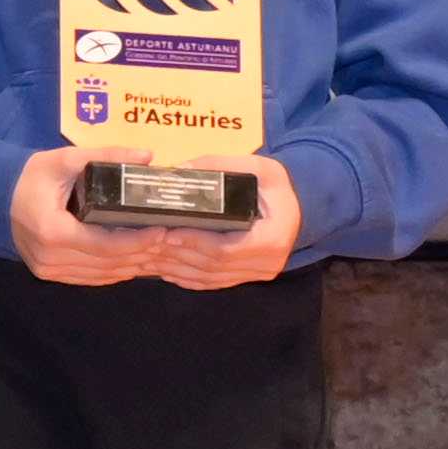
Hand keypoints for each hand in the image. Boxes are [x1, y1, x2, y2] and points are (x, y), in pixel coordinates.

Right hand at [12, 147, 165, 286]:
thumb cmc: (33, 176)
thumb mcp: (67, 159)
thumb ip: (106, 157)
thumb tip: (147, 156)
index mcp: (53, 231)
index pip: (105, 245)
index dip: (137, 241)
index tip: (162, 230)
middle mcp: (50, 257)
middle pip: (107, 263)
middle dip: (140, 253)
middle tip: (168, 239)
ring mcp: (49, 269)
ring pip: (101, 275)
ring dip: (130, 265)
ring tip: (156, 250)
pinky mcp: (49, 273)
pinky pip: (89, 278)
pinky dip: (112, 271)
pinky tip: (132, 261)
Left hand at [153, 157, 304, 286]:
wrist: (298, 206)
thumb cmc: (276, 185)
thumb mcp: (257, 167)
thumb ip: (220, 165)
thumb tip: (178, 170)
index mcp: (272, 237)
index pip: (226, 248)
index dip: (195, 243)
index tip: (168, 233)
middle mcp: (267, 263)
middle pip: (214, 266)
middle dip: (179, 256)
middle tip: (149, 243)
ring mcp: (258, 274)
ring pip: (211, 278)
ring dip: (179, 269)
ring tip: (150, 256)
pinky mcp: (249, 278)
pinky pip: (215, 283)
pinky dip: (189, 278)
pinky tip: (167, 270)